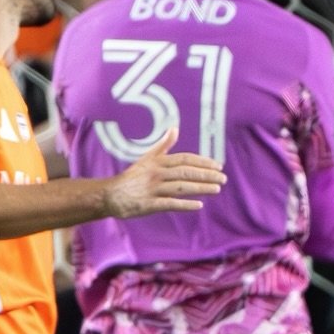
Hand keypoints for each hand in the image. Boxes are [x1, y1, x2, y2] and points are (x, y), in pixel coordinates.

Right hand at [106, 127, 224, 218]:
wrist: (110, 195)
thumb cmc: (132, 177)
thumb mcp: (147, 158)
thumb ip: (163, 145)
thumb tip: (174, 128)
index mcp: (157, 162)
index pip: (185, 159)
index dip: (202, 162)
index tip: (218, 166)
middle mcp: (156, 174)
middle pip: (186, 172)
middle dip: (206, 175)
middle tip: (223, 179)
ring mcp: (153, 189)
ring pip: (181, 187)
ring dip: (200, 188)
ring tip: (216, 189)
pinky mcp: (149, 204)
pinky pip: (170, 204)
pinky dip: (185, 204)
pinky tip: (198, 205)